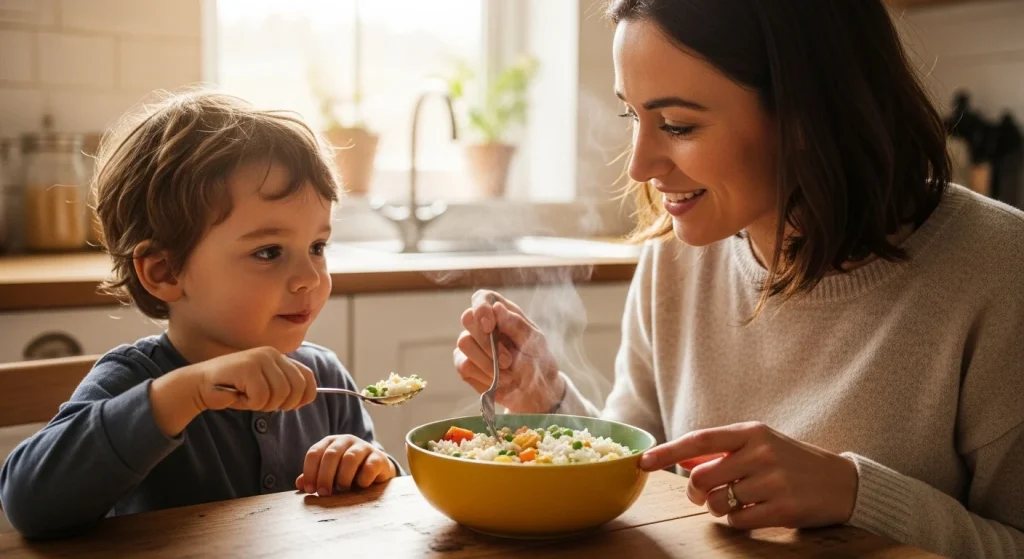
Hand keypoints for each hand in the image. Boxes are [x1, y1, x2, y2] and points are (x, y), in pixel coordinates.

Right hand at [150, 347, 316, 436]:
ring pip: (280, 394)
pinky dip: (250, 404)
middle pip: (296, 388)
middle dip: (283, 404)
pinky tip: (238, 396)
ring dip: (264, 405)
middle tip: (263, 404)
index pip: (307, 377)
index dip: (304, 396)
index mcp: (278, 357)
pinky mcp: (247, 368)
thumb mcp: (265, 386)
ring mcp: (259, 359)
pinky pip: (261, 397)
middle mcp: (271, 354)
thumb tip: (308, 396)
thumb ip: (284, 386)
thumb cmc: (233, 389)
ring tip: (248, 398)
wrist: (199, 385)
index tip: (292, 407)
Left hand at [295, 435, 396, 495]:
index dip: (310, 472)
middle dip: (325, 476)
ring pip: (350, 458)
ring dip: (343, 478)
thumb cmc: (347, 473)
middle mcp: (346, 440)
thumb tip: (300, 484)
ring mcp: (364, 446)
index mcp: (330, 443)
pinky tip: (361, 486)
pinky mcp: (379, 457)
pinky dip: (363, 479)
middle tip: (324, 493)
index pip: (314, 453)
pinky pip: (369, 467)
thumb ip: (315, 477)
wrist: (376, 471)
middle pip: (331, 455)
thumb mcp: (329, 474)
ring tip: (343, 489)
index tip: (310, 490)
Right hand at [453, 290, 563, 412]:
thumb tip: (496, 307)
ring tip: (507, 374)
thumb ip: (516, 324)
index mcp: (502, 313)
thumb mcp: (535, 342)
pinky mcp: (466, 365)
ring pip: (464, 343)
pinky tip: (496, 381)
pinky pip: (464, 366)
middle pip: (467, 319)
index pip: (481, 298)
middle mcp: (483, 326)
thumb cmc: (538, 362)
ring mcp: (472, 346)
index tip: (490, 326)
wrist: (535, 394)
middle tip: (508, 361)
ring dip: (487, 362)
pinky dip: (483, 376)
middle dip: (487, 342)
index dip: (481, 308)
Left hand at [639, 422, 858, 529]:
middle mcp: (760, 453)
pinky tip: (753, 512)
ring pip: (716, 502)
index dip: (667, 452)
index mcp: (752, 432)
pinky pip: (737, 520)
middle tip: (704, 494)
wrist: (843, 482)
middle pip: (702, 478)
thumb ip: (724, 449)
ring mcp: (772, 481)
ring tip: (736, 501)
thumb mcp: (761, 444)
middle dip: (696, 491)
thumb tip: (682, 460)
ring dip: (717, 507)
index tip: (643, 462)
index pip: (699, 440)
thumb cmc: (792, 461)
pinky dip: (737, 520)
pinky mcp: (782, 508)